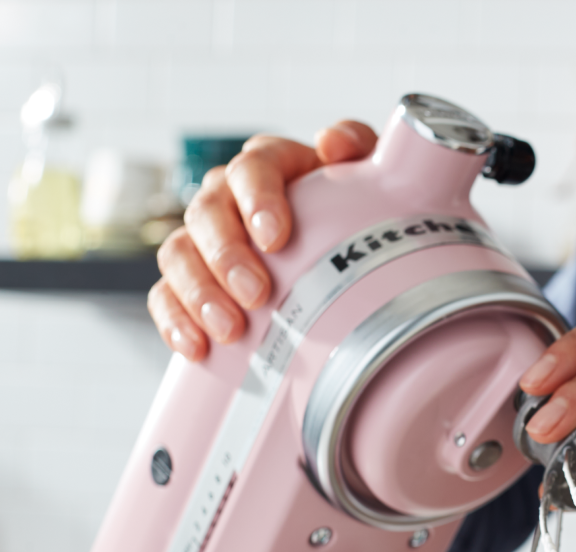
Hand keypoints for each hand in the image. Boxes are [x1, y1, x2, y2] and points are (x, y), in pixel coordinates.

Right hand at [147, 121, 377, 359]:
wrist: (353, 255)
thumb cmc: (359, 211)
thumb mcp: (372, 176)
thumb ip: (358, 147)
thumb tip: (333, 142)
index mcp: (272, 166)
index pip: (252, 167)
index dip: (257, 199)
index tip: (275, 237)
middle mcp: (229, 197)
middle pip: (207, 213)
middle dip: (226, 256)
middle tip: (256, 294)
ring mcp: (205, 239)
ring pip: (179, 253)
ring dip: (199, 293)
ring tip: (230, 329)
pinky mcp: (192, 279)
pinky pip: (165, 294)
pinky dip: (174, 319)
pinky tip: (195, 346)